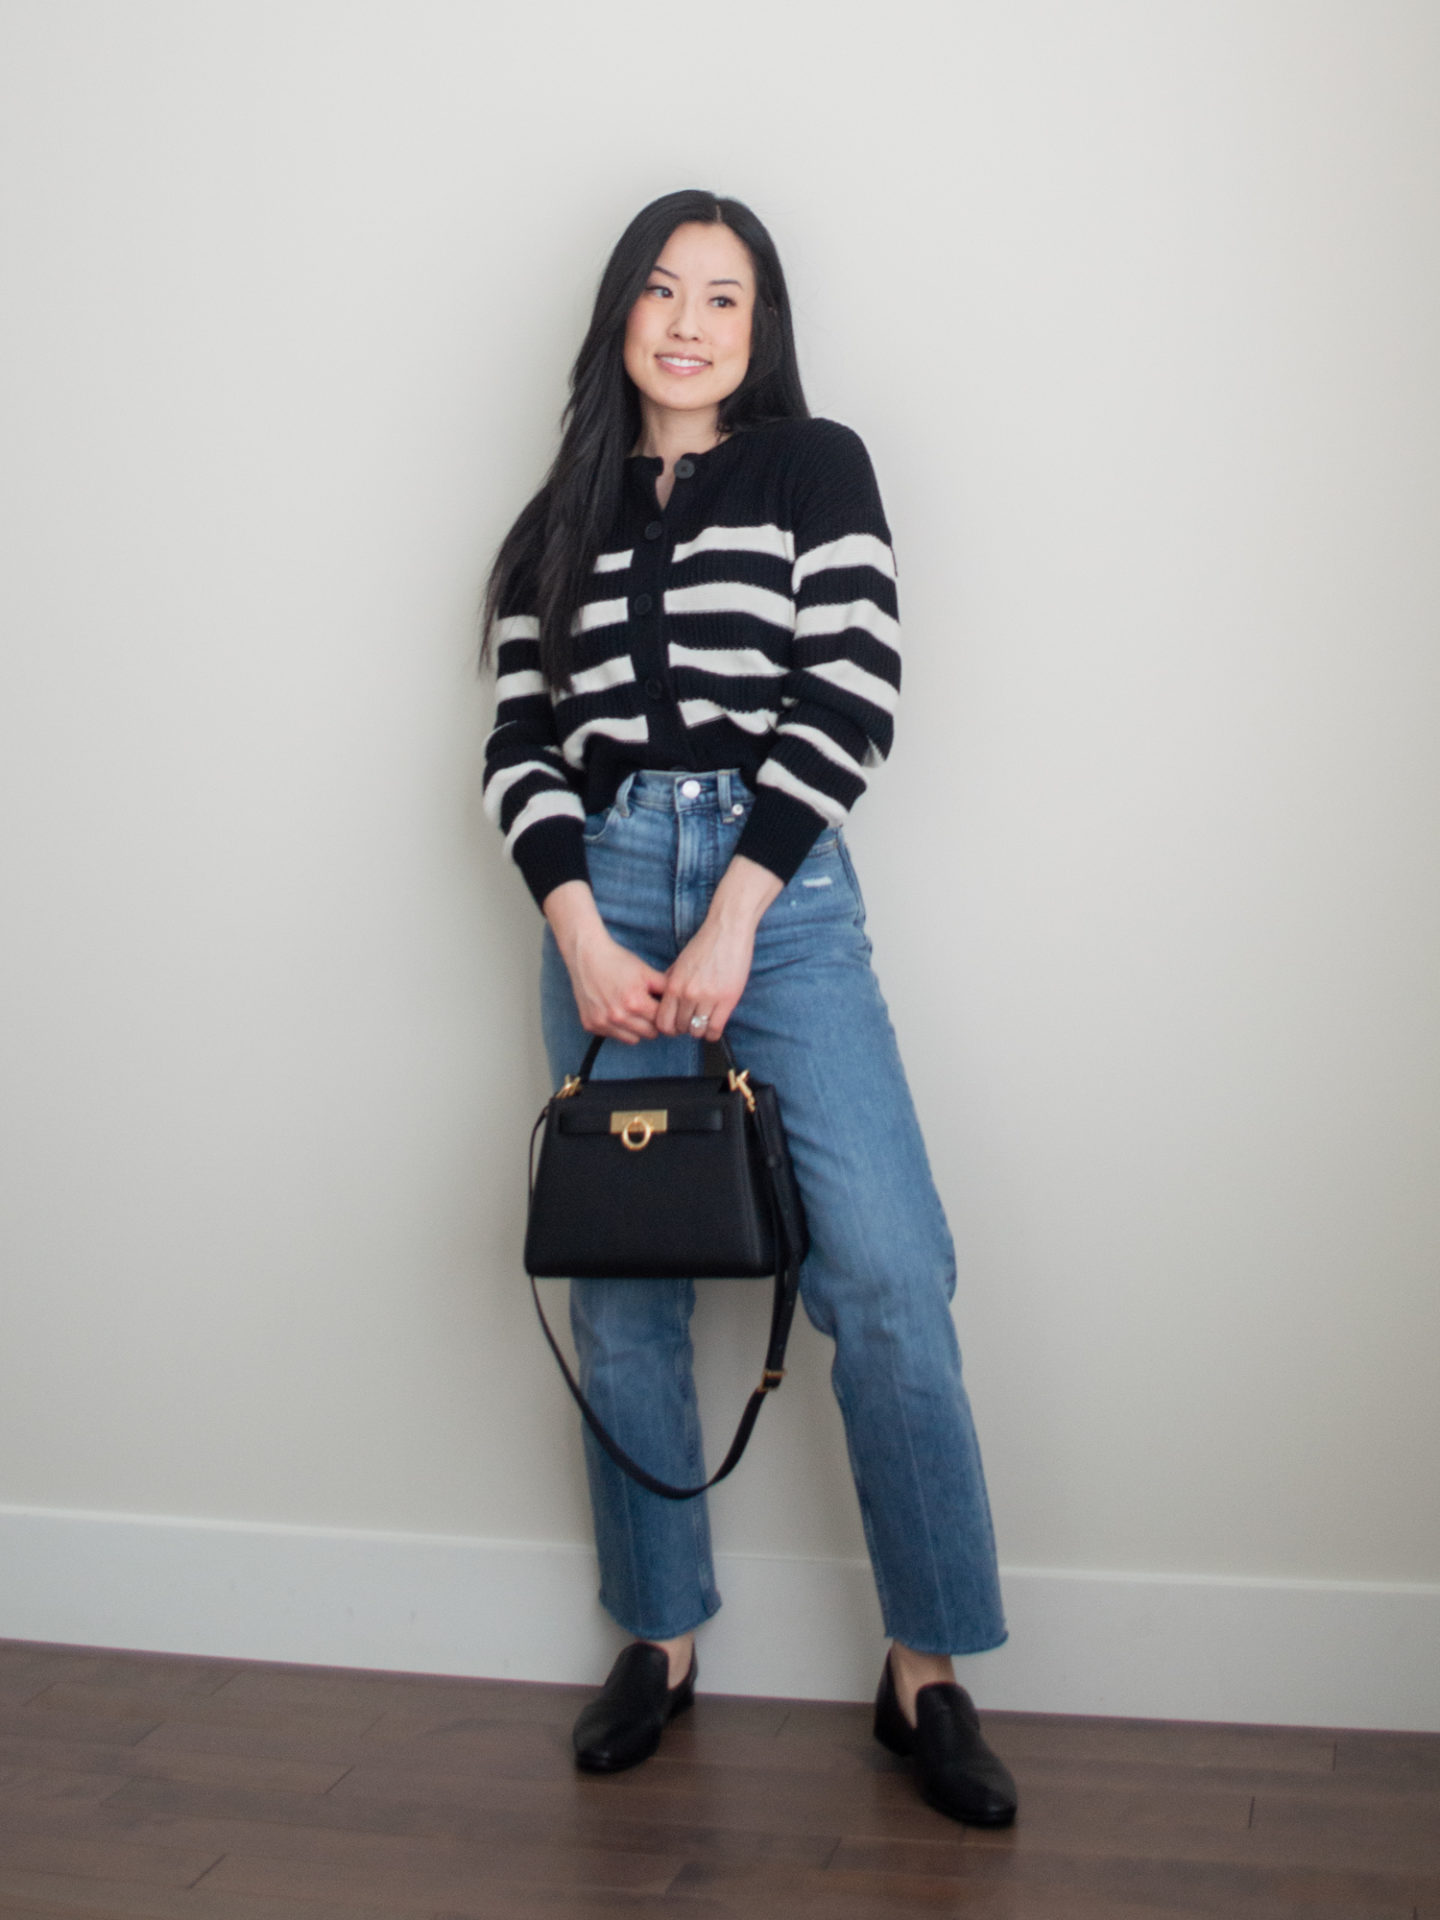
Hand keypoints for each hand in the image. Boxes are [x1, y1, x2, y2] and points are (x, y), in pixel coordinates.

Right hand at [543, 881, 665, 1043]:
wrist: (586, 956)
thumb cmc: (618, 961)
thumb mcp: (646, 971)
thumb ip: (666, 987)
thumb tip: (682, 1001)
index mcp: (635, 1002)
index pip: (662, 1020)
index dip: (666, 1014)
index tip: (665, 1010)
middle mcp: (618, 1016)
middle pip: (650, 1034)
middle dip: (653, 1023)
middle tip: (650, 1011)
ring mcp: (603, 1022)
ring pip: (633, 1039)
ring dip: (637, 1029)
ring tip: (634, 1012)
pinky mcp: (591, 1025)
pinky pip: (613, 1036)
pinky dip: (618, 1028)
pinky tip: (616, 1011)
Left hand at [656, 855, 783, 1039]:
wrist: (727, 930)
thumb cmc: (704, 945)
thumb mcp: (680, 963)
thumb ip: (670, 982)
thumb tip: (663, 999)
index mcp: (673, 985)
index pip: (663, 1021)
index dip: (668, 1028)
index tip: (676, 1025)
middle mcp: (687, 994)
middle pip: (679, 1028)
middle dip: (684, 1029)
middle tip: (691, 1023)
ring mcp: (707, 998)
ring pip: (697, 1031)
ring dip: (699, 1030)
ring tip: (703, 1023)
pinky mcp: (727, 1000)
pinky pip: (715, 1029)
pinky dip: (713, 1032)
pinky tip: (714, 1026)